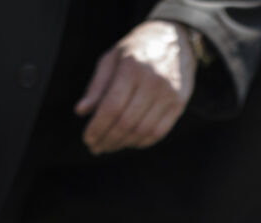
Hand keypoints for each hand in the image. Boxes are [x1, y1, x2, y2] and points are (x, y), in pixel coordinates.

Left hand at [75, 20, 196, 154]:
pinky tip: (128, 142)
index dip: (97, 127)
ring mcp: (169, 94)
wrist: (174, 37)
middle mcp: (153, 82)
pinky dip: (141, 142)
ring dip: (122, 144)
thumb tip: (81, 111)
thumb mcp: (111, 58)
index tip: (87, 139)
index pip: (112, 107)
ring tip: (109, 146)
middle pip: (126, 122)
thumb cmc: (136, 50)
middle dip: (107, 139)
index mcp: (132, 68)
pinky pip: (158, 133)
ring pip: (142, 131)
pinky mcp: (179, 104)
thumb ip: (97, 85)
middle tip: (95, 147)